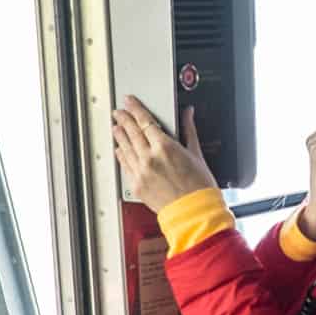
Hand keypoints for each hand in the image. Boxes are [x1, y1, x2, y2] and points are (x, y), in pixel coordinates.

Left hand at [112, 96, 216, 211]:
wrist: (194, 212)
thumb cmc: (199, 187)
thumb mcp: (197, 154)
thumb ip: (188, 130)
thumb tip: (188, 114)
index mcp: (165, 147)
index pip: (145, 121)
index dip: (135, 109)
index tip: (130, 102)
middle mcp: (149, 158)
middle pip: (131, 132)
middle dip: (123, 119)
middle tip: (118, 112)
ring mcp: (141, 172)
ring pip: (125, 148)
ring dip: (119, 136)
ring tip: (116, 128)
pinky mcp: (137, 186)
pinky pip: (125, 166)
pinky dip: (121, 156)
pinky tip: (119, 150)